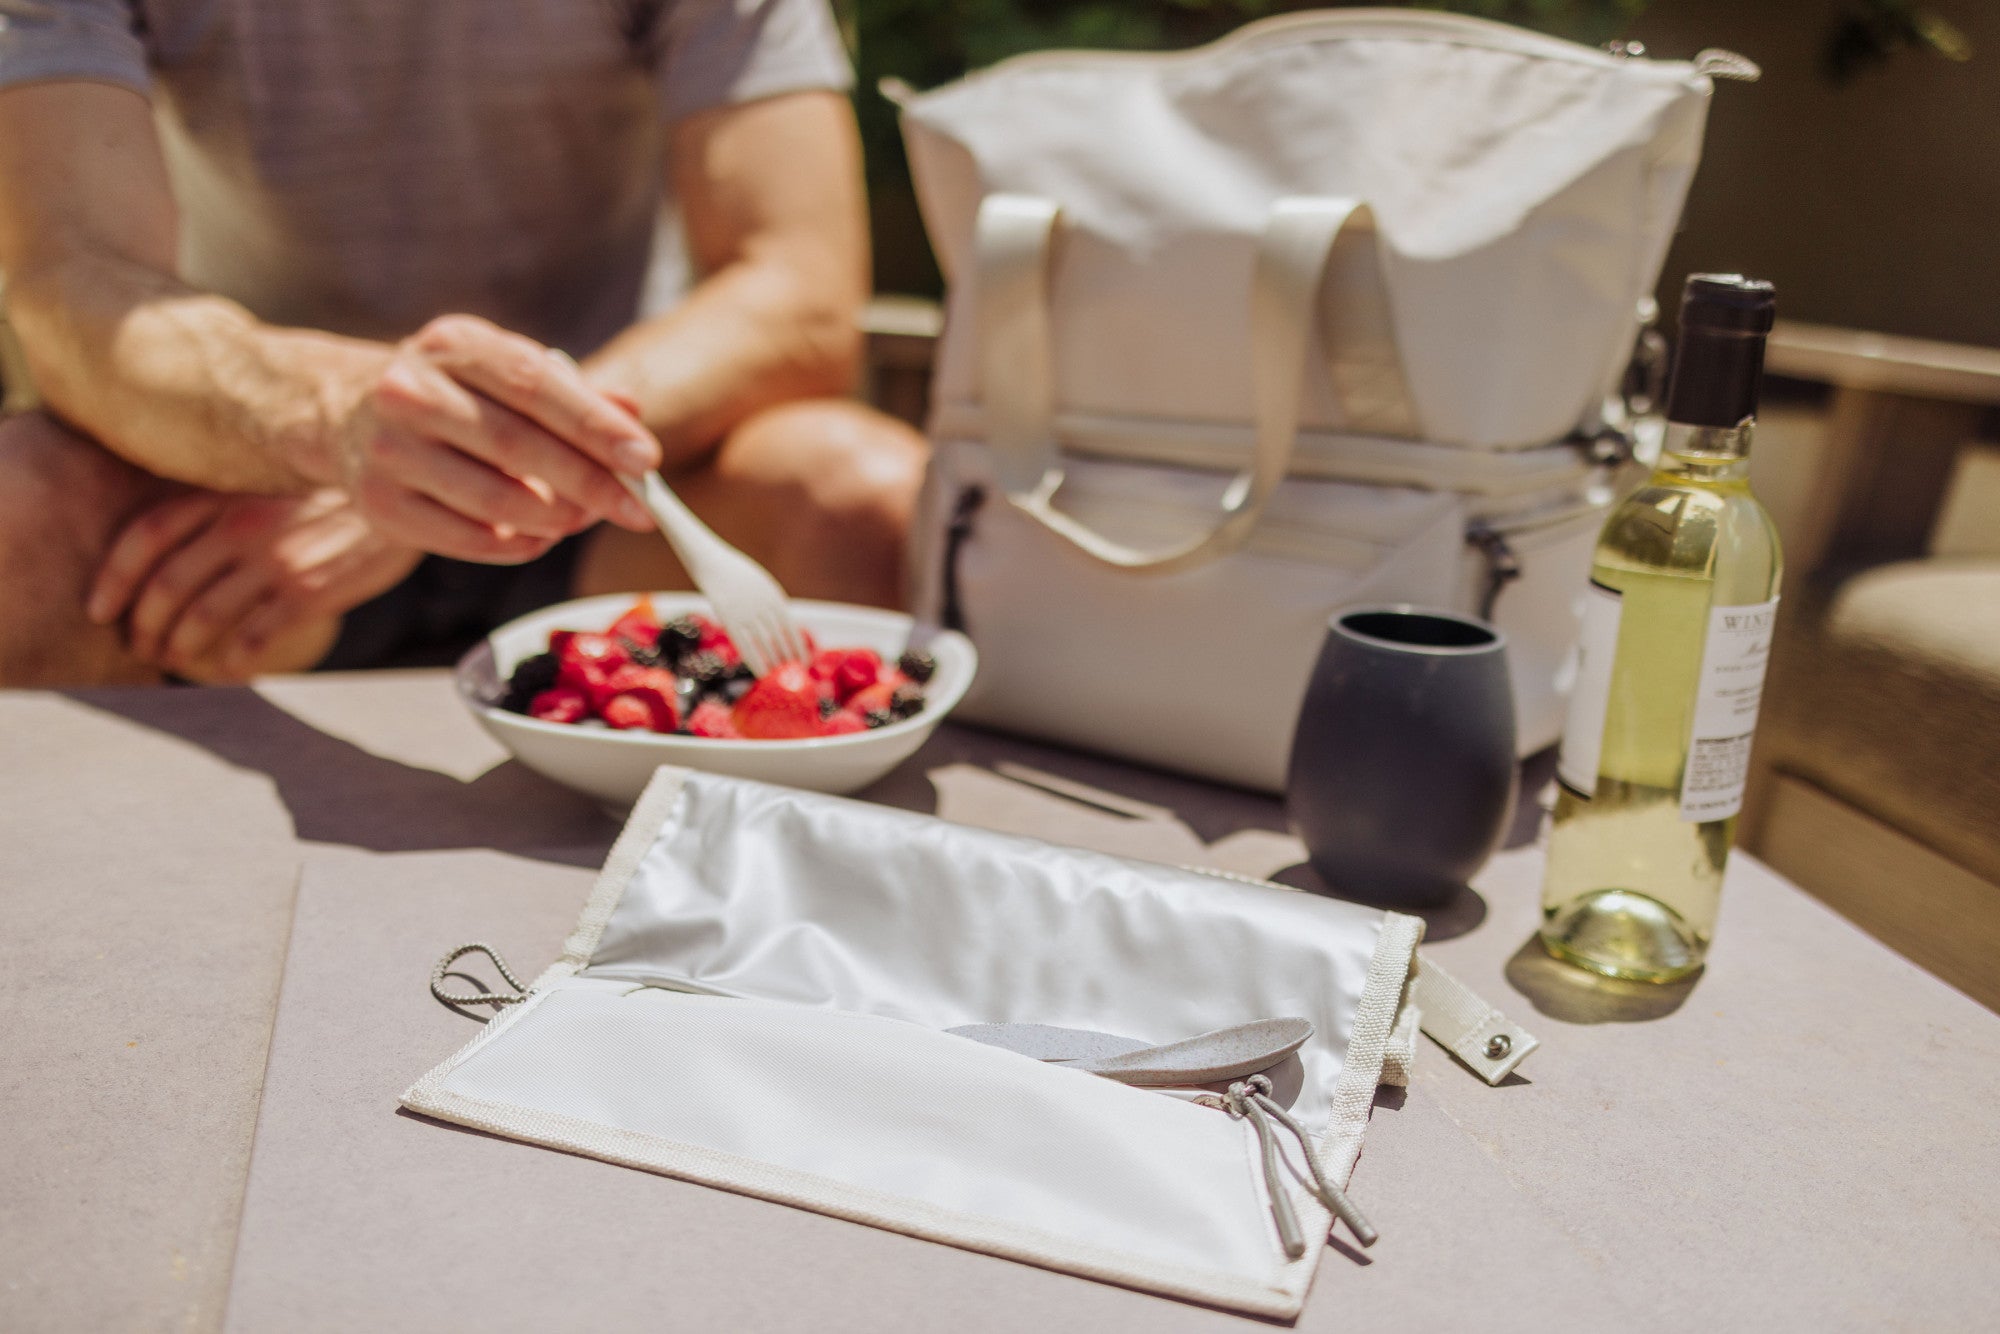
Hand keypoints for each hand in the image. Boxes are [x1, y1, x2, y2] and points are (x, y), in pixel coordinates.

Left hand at [86, 488, 424, 680]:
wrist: (406, 496)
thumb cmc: (337, 493)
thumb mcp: (274, 480)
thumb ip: (230, 504)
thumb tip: (183, 545)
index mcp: (226, 493)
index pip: (146, 536)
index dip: (114, 579)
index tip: (99, 609)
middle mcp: (240, 525)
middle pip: (166, 585)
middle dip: (143, 626)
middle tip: (142, 647)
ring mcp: (274, 560)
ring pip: (202, 617)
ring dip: (180, 648)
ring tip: (176, 661)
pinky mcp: (309, 592)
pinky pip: (253, 639)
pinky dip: (233, 663)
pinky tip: (231, 671)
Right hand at [330, 314, 659, 562]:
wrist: (347, 409)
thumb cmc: (455, 390)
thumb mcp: (505, 370)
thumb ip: (571, 391)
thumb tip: (632, 412)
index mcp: (455, 344)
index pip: (535, 384)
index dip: (595, 425)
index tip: (646, 458)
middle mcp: (411, 390)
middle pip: (516, 445)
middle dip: (589, 482)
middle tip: (638, 509)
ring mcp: (388, 449)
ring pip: (492, 500)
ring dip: (555, 519)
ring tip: (585, 519)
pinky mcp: (377, 504)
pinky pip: (464, 538)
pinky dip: (515, 545)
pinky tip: (542, 537)